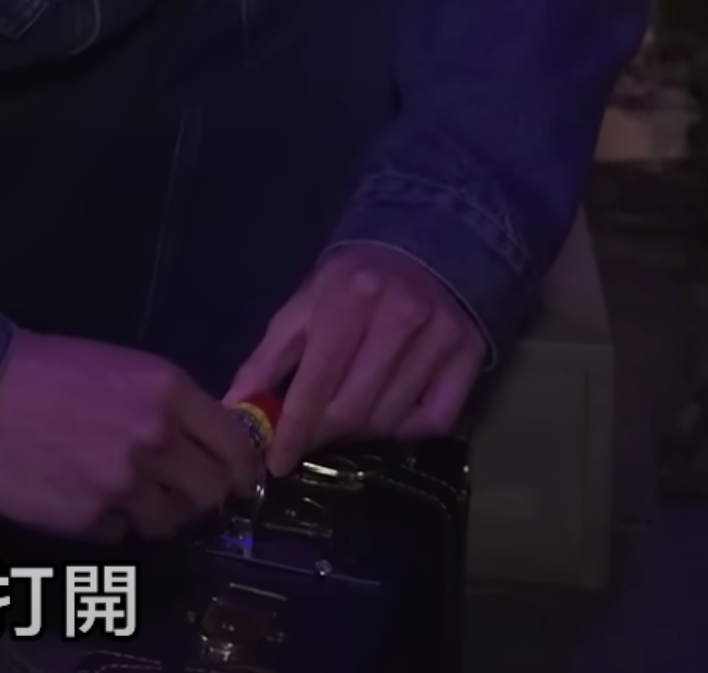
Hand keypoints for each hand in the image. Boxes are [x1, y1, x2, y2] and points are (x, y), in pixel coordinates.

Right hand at [0, 330, 261, 542]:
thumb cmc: (44, 369)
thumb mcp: (120, 368)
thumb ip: (166, 406)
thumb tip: (200, 444)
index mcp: (169, 392)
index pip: (236, 445)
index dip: (241, 468)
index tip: (236, 479)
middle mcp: (158, 440)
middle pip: (212, 492)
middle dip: (199, 494)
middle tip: (176, 490)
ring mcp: (125, 484)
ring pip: (170, 521)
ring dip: (154, 512)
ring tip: (120, 493)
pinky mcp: (91, 519)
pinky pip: (121, 533)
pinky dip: (108, 521)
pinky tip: (79, 495)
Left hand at [225, 244, 483, 474]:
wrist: (421, 246)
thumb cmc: (351, 282)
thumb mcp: (303, 305)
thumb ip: (268, 357)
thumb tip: (237, 407)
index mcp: (349, 298)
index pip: (316, 383)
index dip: (293, 430)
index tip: (275, 462)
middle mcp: (401, 316)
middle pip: (353, 408)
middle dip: (321, 435)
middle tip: (307, 439)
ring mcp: (440, 335)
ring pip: (390, 419)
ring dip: (360, 432)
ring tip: (345, 417)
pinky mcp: (470, 354)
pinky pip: (435, 420)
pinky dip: (407, 429)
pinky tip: (389, 412)